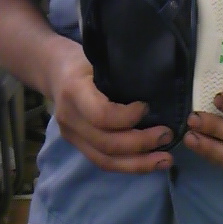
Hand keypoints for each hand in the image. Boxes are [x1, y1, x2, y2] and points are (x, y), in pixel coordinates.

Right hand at [48, 38, 173, 172]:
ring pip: (104, 160)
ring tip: (165, 160)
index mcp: (75, 91)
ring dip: (138, 163)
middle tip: (167, 135)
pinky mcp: (77, 145)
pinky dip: (128, 165)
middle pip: (106, 143)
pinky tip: (149, 162)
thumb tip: (157, 89)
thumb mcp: (98, 58)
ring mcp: (71, 135)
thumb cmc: (83, 60)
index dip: (127, 117)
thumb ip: (118, 74)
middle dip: (140, 144)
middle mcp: (70, 118)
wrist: (54, 71)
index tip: (146, 107)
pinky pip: (103, 161)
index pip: (101, 115)